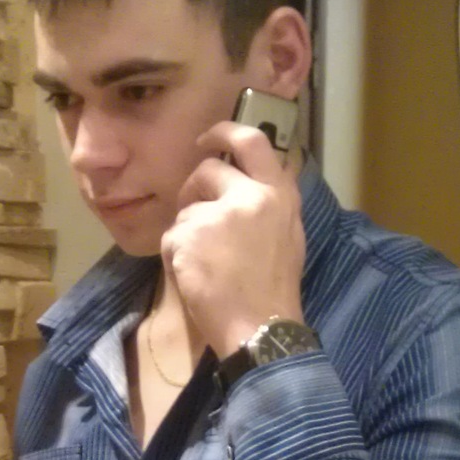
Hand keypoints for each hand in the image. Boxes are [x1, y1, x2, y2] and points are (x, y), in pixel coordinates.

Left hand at [161, 122, 305, 359]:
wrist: (261, 328)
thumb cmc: (273, 288)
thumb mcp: (287, 234)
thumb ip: (268, 202)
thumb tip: (249, 179)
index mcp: (279, 194)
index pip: (253, 141)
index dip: (225, 132)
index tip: (208, 139)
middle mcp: (251, 195)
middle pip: (208, 170)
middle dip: (195, 188)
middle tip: (196, 215)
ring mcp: (219, 214)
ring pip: (187, 208)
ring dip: (188, 232)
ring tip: (206, 264)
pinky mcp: (191, 235)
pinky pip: (171, 236)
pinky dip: (176, 256)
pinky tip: (195, 277)